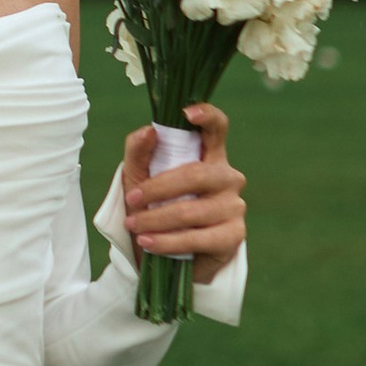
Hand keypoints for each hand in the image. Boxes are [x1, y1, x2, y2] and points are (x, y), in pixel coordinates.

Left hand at [124, 101, 245, 283]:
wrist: (165, 253)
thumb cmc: (155, 207)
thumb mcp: (139, 178)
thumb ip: (139, 152)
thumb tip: (149, 131)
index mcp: (209, 156)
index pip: (217, 129)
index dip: (208, 116)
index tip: (187, 112)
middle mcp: (227, 178)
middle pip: (197, 174)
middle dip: (158, 189)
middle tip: (131, 200)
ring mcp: (234, 207)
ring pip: (193, 210)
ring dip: (156, 219)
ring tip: (134, 226)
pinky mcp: (233, 236)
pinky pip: (198, 238)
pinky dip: (168, 241)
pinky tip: (149, 242)